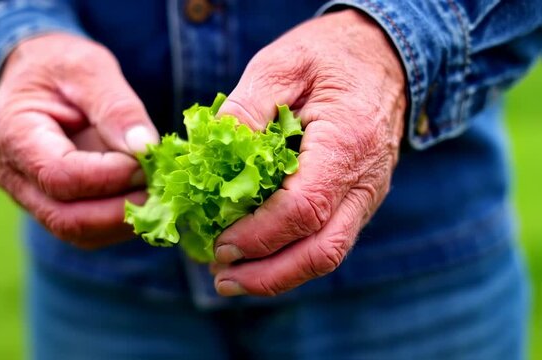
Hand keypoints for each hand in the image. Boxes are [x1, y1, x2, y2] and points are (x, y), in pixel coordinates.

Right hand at [0, 33, 158, 247]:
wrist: (37, 77)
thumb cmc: (60, 66)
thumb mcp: (88, 69)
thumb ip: (116, 107)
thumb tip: (144, 148)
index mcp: (13, 136)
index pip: (59, 176)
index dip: (109, 176)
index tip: (146, 161)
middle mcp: (15, 177)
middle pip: (67, 219)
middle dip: (122, 210)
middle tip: (162, 189)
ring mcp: (32, 198)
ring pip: (80, 233)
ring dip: (126, 221)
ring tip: (160, 194)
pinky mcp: (56, 207)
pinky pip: (90, 230)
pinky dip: (122, 221)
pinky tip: (149, 200)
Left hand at [211, 10, 406, 295]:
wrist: (382, 57)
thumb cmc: (330, 57)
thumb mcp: (282, 64)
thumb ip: (247, 108)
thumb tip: (212, 155)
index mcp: (347, 143)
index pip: (305, 208)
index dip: (260, 234)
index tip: (220, 244)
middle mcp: (365, 181)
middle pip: (323, 250)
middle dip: (268, 275)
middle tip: (221, 278)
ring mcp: (366, 195)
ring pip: (329, 254)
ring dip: (279, 276)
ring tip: (232, 280)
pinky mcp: (358, 200)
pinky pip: (329, 241)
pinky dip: (292, 258)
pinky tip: (259, 259)